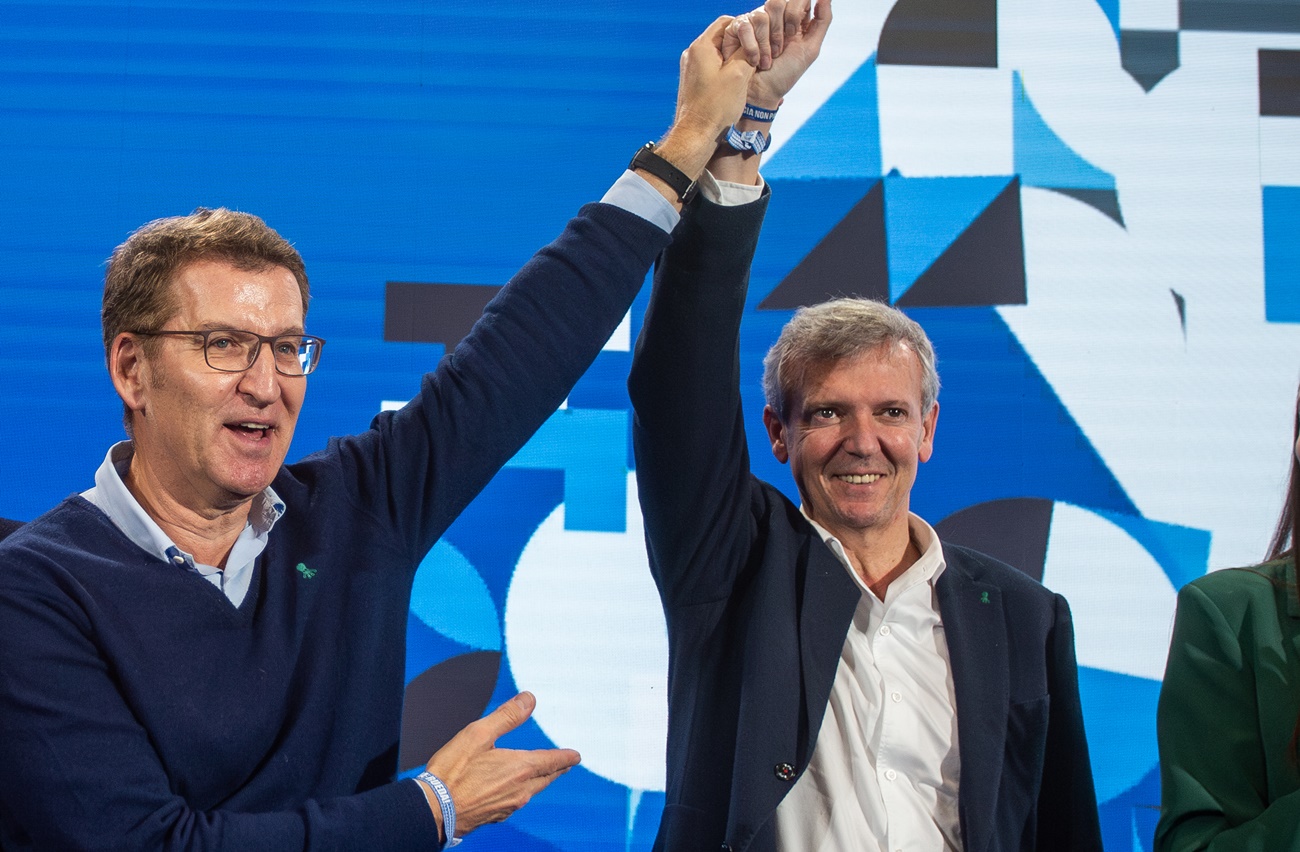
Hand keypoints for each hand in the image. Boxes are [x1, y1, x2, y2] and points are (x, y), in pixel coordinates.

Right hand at [422, 692, 579, 840]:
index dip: (565, 757)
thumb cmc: (452, 772)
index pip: (552, 761)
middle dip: (557, 770)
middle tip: (565, 765)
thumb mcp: (479, 734)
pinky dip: (523, 792)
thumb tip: (529, 699)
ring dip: (541, 781)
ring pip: (533, 792)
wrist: (433, 810)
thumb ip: (507, 716)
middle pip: (546, 779)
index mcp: (520, 768)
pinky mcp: (495, 816)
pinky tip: (515, 791)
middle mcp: (520, 790)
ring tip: (544, 776)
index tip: (576, 756)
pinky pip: (517, 802)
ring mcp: (509, 806)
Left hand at [668, 16, 758, 151]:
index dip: (745, 28)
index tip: (757, 41)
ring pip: (718, 54)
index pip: (725, 22)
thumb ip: (747, 52)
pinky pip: (712, 68)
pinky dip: (725, 71)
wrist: (696, 134)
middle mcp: (692, 54)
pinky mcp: (692, 81)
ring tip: (748, 73)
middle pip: (721, 38)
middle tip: (755, 57)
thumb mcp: (739, 75)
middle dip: (740, 45)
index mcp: (701, 47)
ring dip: (734, 60)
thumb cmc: (716, 107)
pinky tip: (736, 84)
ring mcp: (690, 68)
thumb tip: (752, 43)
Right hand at [723, 0, 832, 106]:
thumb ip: (822, 21)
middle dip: (780, 31)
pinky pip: (744, 26)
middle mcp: (773, 16)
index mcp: (793, 18)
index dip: (794, 14)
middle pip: (777, 2)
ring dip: (765, 44)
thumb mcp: (810, 50)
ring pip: (761, 15)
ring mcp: (754, 21)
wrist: (761, 94)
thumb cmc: (785, 75)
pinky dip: (751, 48)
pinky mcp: (737, 29)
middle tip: (780, 50)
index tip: (793, 34)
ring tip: (766, 60)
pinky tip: (753, 60)